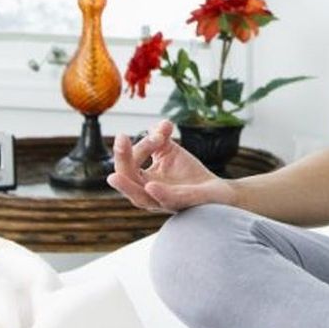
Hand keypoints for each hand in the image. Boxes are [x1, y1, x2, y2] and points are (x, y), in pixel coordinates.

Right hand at [106, 119, 237, 212]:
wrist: (215, 190)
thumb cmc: (187, 174)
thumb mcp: (170, 151)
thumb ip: (162, 137)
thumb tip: (161, 124)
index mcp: (143, 182)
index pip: (129, 165)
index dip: (138, 147)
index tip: (157, 132)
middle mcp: (150, 194)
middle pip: (129, 181)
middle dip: (122, 160)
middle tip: (120, 139)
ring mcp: (166, 202)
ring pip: (142, 199)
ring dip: (127, 187)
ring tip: (113, 177)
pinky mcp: (185, 203)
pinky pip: (169, 201)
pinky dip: (160, 194)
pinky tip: (151, 186)